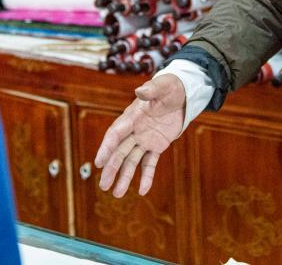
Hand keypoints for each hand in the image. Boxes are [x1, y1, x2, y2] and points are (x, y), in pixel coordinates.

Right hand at [93, 73, 185, 197]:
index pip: (116, 134)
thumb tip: (140, 91)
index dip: (106, 148)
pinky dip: (147, 176)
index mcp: (132, 116)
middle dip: (111, 168)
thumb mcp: (163, 87)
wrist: (182, 94)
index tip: (98, 163)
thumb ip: (152, 90)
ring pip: (131, 161)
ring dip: (124, 177)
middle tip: (103, 185)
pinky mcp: (156, 145)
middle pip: (120, 152)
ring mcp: (145, 139)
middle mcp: (135, 130)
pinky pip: (149, 163)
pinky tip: (142, 191)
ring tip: (116, 194)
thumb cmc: (170, 87)